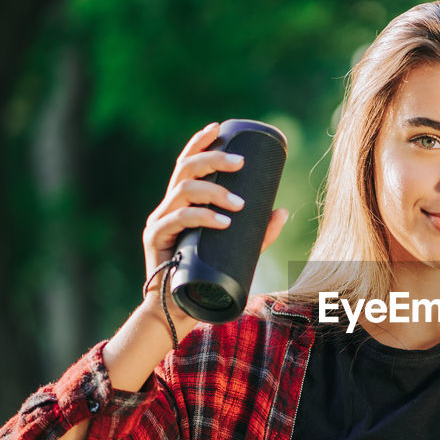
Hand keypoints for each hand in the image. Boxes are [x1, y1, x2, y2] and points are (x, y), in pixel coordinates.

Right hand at [141, 122, 289, 318]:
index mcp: (182, 203)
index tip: (218, 128)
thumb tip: (284, 210)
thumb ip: (259, 233)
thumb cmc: (208, 278)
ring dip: (213, 191)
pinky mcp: (155, 241)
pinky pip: (177, 220)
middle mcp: (168, 208)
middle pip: (185, 170)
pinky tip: (222, 221)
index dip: (199, 142)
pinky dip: (201, 217)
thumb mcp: (239, 252)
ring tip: (239, 204)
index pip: (187, 164)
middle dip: (212, 159)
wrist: (180, 311)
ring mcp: (159, 223)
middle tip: (240, 163)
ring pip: (182, 191)